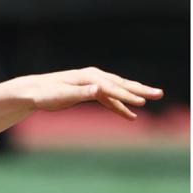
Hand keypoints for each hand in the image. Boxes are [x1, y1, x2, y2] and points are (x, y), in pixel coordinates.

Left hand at [24, 67, 162, 118]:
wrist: (34, 91)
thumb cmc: (46, 95)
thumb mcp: (61, 96)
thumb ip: (80, 93)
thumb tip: (97, 89)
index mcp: (90, 78)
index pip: (113, 88)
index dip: (127, 96)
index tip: (141, 103)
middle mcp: (94, 77)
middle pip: (121, 85)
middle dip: (140, 91)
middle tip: (158, 94)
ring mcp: (93, 83)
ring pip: (118, 90)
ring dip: (134, 97)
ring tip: (151, 100)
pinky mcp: (90, 91)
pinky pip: (110, 99)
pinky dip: (120, 106)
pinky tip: (130, 115)